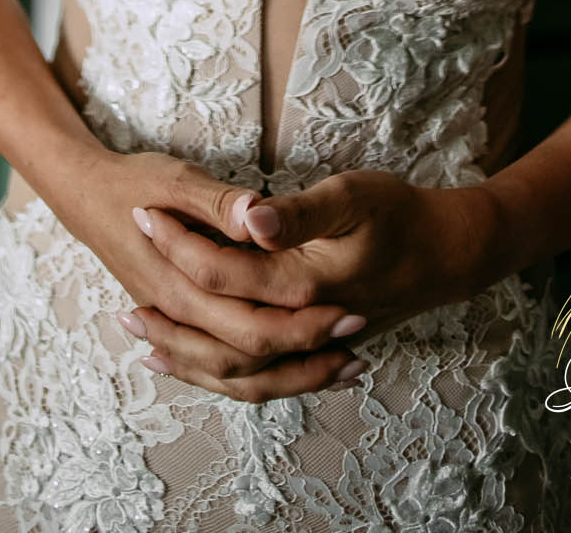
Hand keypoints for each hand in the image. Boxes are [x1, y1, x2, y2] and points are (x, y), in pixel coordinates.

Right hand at [60, 151, 373, 402]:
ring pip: (235, 376)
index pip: (249, 325)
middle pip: (249, 358)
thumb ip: (220, 204)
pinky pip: (218, 369)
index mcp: (178, 284)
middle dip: (308, 356)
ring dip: (291, 377)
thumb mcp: (178, 178)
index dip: (302, 325)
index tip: (350, 311)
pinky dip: (258, 378)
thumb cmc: (136, 182)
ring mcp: (174, 327)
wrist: (86, 195)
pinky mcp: (179, 324)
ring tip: (345, 366)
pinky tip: (296, 373)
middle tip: (359, 339)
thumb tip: (257, 217)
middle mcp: (176, 318)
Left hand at [132, 168, 501, 400]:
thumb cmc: (401, 214)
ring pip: (234, 368)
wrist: (450, 252)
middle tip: (121, 297)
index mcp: (303, 284)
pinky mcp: (312, 346)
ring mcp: (307, 342)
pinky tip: (191, 360)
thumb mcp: (353, 195)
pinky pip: (257, 376)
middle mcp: (300, 323)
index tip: (143, 209)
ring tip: (138, 335)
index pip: (221, 271)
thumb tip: (249, 218)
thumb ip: (298, 213)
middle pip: (217, 334)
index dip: (178, 240)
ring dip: (184, 355)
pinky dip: (218, 373)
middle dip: (166, 315)